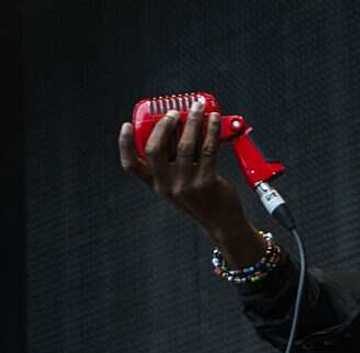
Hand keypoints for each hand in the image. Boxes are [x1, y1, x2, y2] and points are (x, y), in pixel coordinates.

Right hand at [118, 99, 262, 263]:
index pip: (131, 165)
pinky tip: (213, 120)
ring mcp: (187, 185)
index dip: (125, 144)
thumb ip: (172, 165)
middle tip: (174, 112)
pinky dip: (211, 130)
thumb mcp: (178, 187)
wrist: (223, 224)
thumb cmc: (202, 201)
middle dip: (163, 125)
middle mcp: (168, 186)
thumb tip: (177, 128)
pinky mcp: (207, 182)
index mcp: (157, 185)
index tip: (127, 125)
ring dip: (192, 121)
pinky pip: (208, 149)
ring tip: (198, 108)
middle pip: (155, 149)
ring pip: (185, 144)